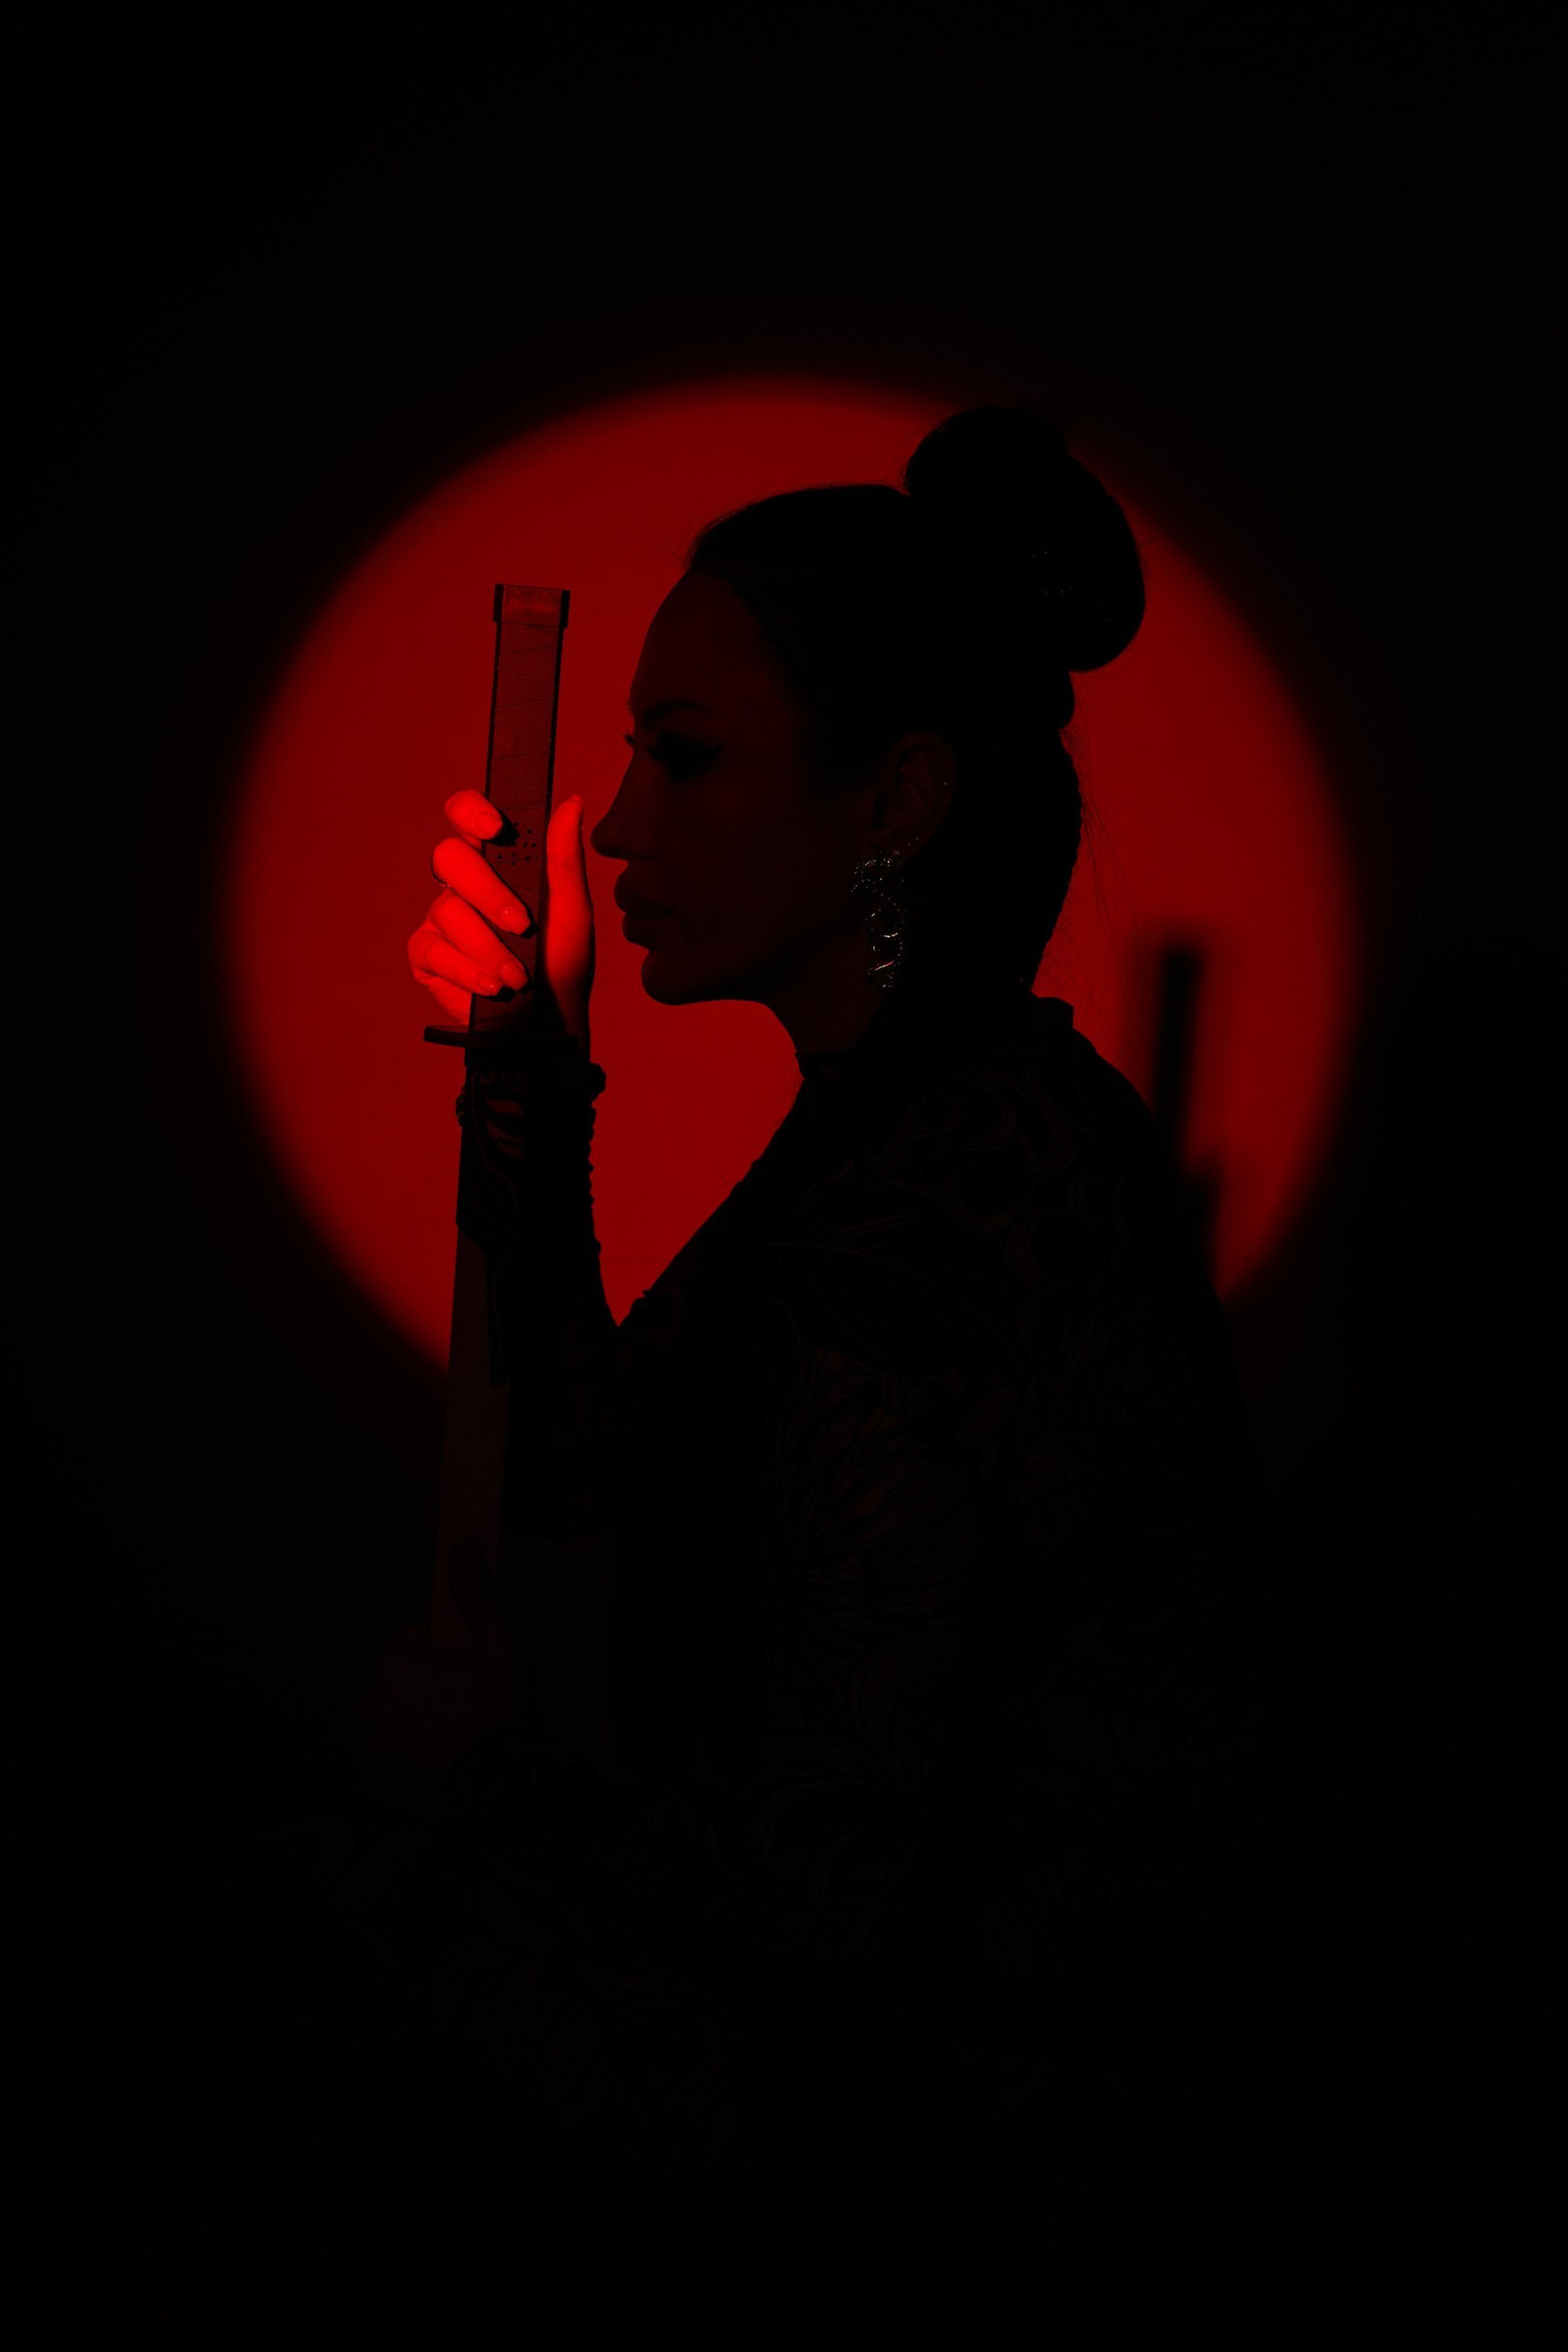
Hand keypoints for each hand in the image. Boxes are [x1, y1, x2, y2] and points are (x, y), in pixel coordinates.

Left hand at [351, 1536, 522, 1815]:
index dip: (440, 1659)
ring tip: (454, 1748)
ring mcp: (365, 1748)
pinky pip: (381, 1761)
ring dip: (409, 1728)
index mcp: (396, 1664)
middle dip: (420, 1693)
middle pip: (392, 1684)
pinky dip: (402, 1764)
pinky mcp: (367, 1784)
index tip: (466, 1680)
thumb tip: (463, 1543)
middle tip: (463, 1716)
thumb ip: (476, 1596)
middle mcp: (369, 1702)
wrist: (506, 1800)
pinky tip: (439, 1773)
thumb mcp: (501, 1650)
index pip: (407, 1645)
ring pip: (386, 1722)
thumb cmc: (505, 1720)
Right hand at [407, 790, 596, 1054]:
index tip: (495, 828)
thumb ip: (565, 857)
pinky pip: (435, 950)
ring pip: (449, 911)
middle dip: (487, 892)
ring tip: (519, 976)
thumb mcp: (572, 909)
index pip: (464, 815)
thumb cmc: (563, 961)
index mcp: (495, 860)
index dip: (470, 811)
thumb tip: (571, 802)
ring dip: (490, 948)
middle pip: (449, 857)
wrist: (550, 1020)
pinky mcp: (426, 955)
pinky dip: (468, 970)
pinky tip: (493, 987)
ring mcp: (440, 918)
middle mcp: (462, 884)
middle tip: (521, 924)